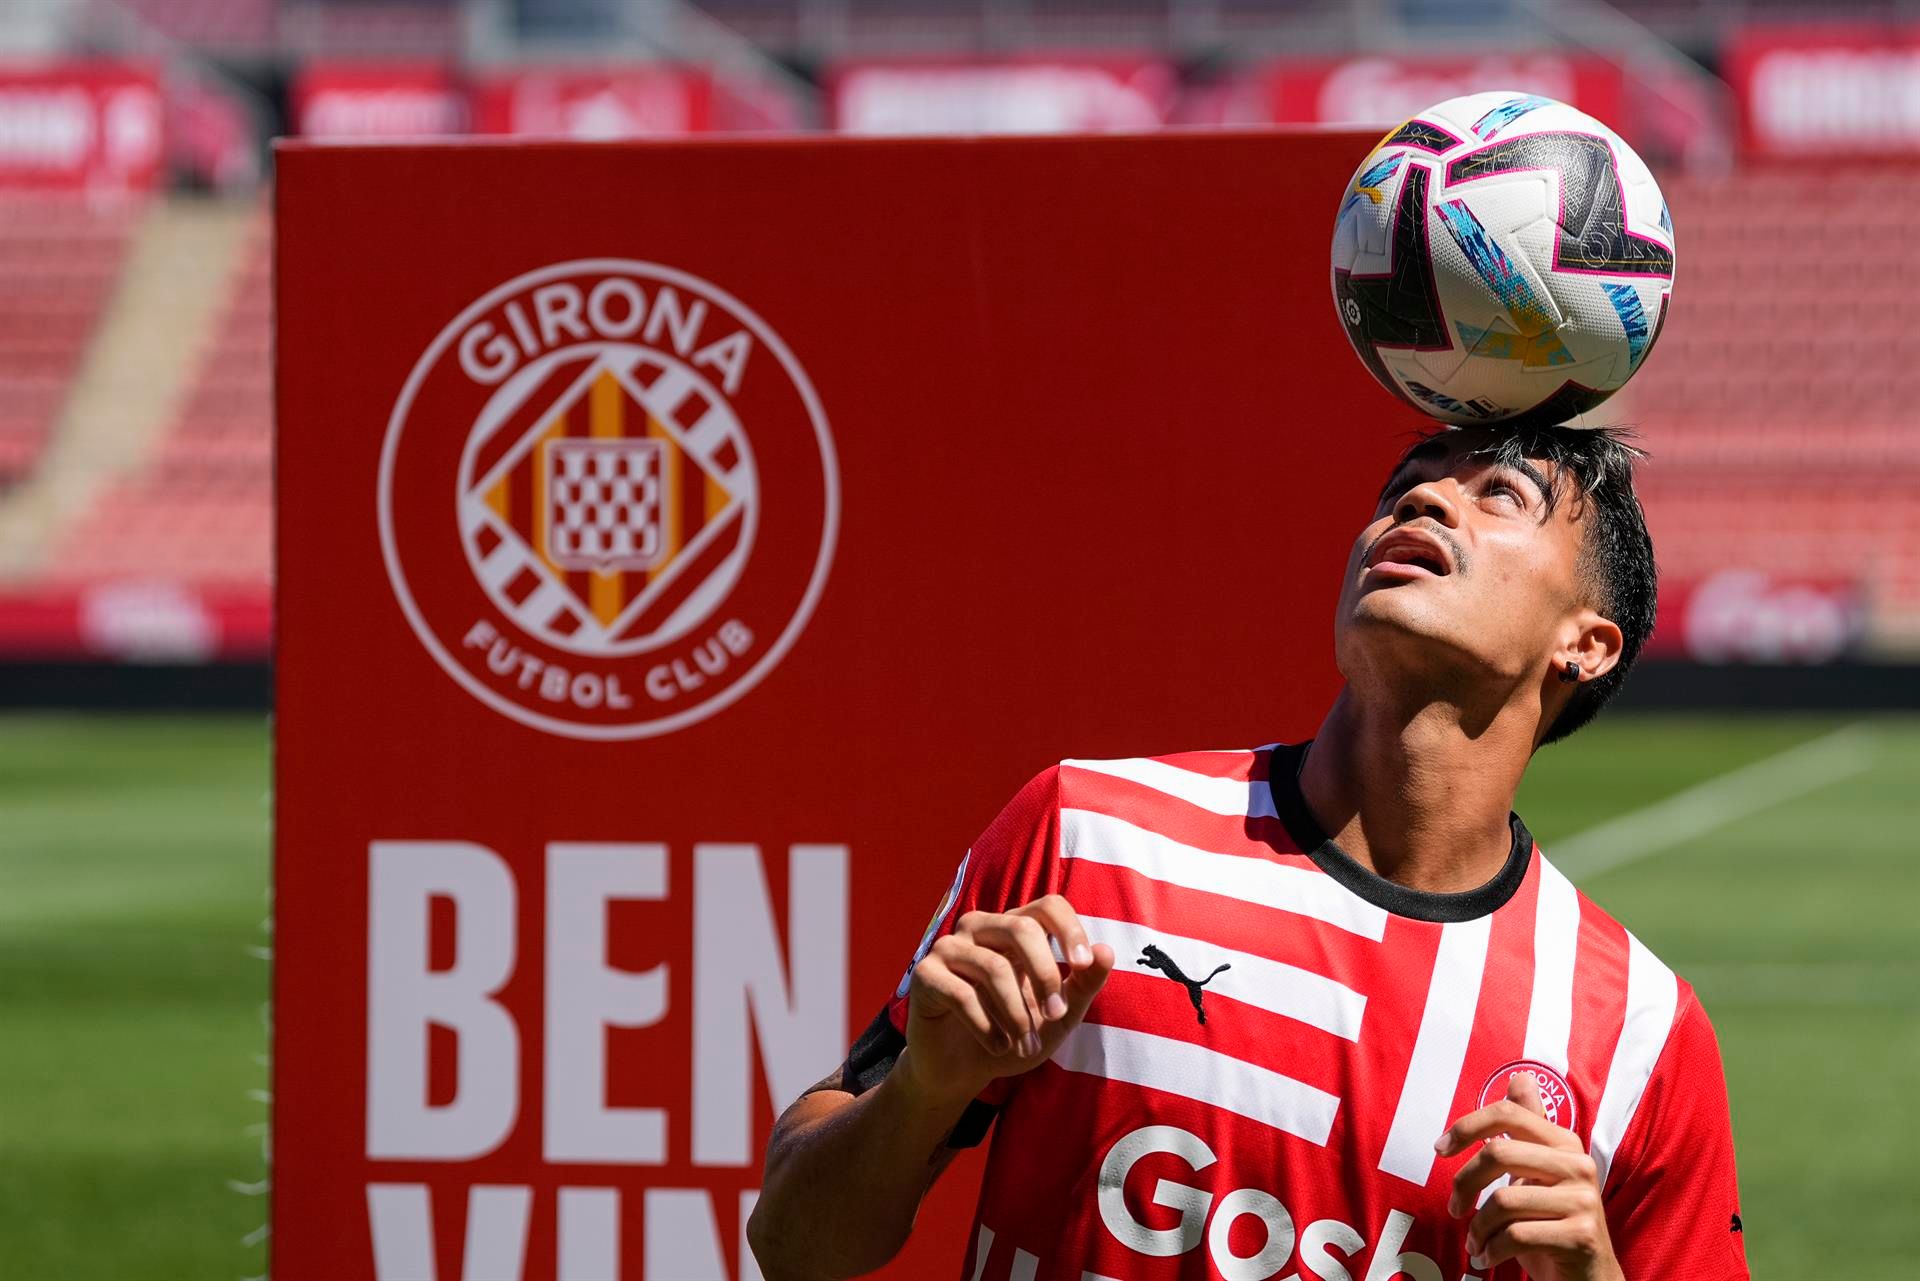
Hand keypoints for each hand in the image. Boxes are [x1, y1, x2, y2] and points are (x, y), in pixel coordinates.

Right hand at [900, 894, 1114, 1104]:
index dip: (1069, 930)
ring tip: (1024, 1045)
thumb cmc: (1013, 1034)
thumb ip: (1083, 985)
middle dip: (1045, 977)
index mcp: (1014, 929)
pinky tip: (997, 1047)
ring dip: (1016, 1015)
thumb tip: (1107, 951)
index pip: (1048, 906)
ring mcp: (949, 947)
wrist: (962, 1070)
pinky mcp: (925, 974)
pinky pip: (962, 994)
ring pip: (994, 968)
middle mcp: (981, 928)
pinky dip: (987, 1028)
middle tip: (1056, 1017)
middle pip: (1021, 929)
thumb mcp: (1058, 1016)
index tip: (1082, 965)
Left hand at [1437, 1073, 1623, 1280]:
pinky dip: (1492, 1250)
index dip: (1466, 1126)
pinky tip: (1487, 1257)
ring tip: (1476, 1242)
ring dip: (1478, 1228)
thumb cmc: (1552, 1223)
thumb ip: (1529, 1128)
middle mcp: (1578, 1165)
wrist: (1590, 1278)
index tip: (1440, 1150)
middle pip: (1498, 1154)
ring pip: (1503, 1200)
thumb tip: (1520, 1077)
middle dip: (1463, 1184)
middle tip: (1454, 1208)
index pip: (1507, 1113)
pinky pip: (1516, 1236)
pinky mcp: (1581, 1236)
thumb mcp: (1537, 1174)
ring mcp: (1584, 1201)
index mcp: (1564, 1143)